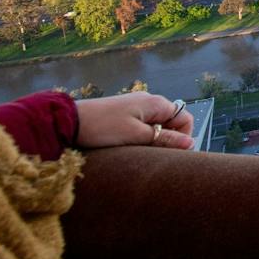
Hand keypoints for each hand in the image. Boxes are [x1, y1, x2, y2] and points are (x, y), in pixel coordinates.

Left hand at [75, 93, 194, 149]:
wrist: (68, 121)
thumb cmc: (103, 128)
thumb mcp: (136, 136)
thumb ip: (164, 139)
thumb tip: (190, 143)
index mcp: (156, 103)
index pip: (184, 119)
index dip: (184, 138)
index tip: (172, 155)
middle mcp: (148, 101)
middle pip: (171, 122)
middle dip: (168, 140)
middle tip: (155, 157)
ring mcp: (135, 106)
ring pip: (156, 125)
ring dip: (153, 140)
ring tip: (139, 152)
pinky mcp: (122, 113)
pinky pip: (142, 125)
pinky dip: (141, 136)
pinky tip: (128, 146)